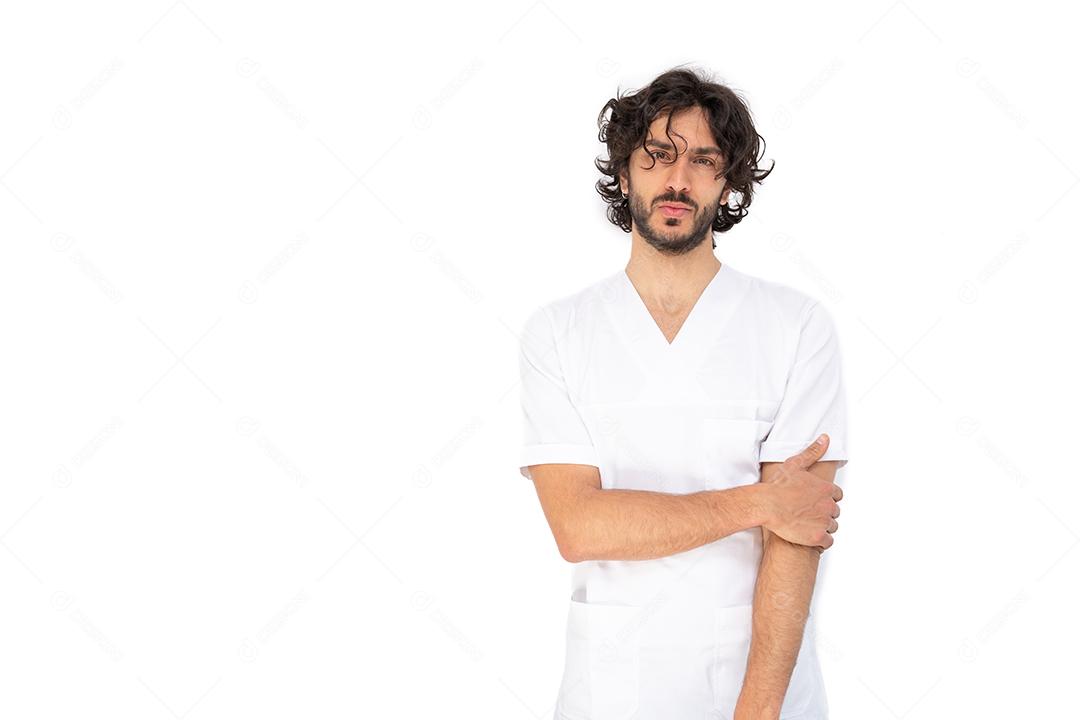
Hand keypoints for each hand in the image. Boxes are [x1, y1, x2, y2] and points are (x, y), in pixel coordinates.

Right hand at [760, 434, 842, 550]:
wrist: (766, 506)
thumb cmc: (777, 487)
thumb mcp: (795, 464)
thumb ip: (813, 452)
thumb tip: (825, 439)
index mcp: (826, 489)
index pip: (836, 496)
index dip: (826, 498)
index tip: (815, 501)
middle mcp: (829, 505)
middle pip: (834, 512)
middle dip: (824, 513)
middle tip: (808, 514)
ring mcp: (824, 522)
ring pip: (832, 527)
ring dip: (822, 526)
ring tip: (806, 525)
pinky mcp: (818, 537)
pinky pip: (827, 541)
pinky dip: (820, 540)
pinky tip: (808, 535)